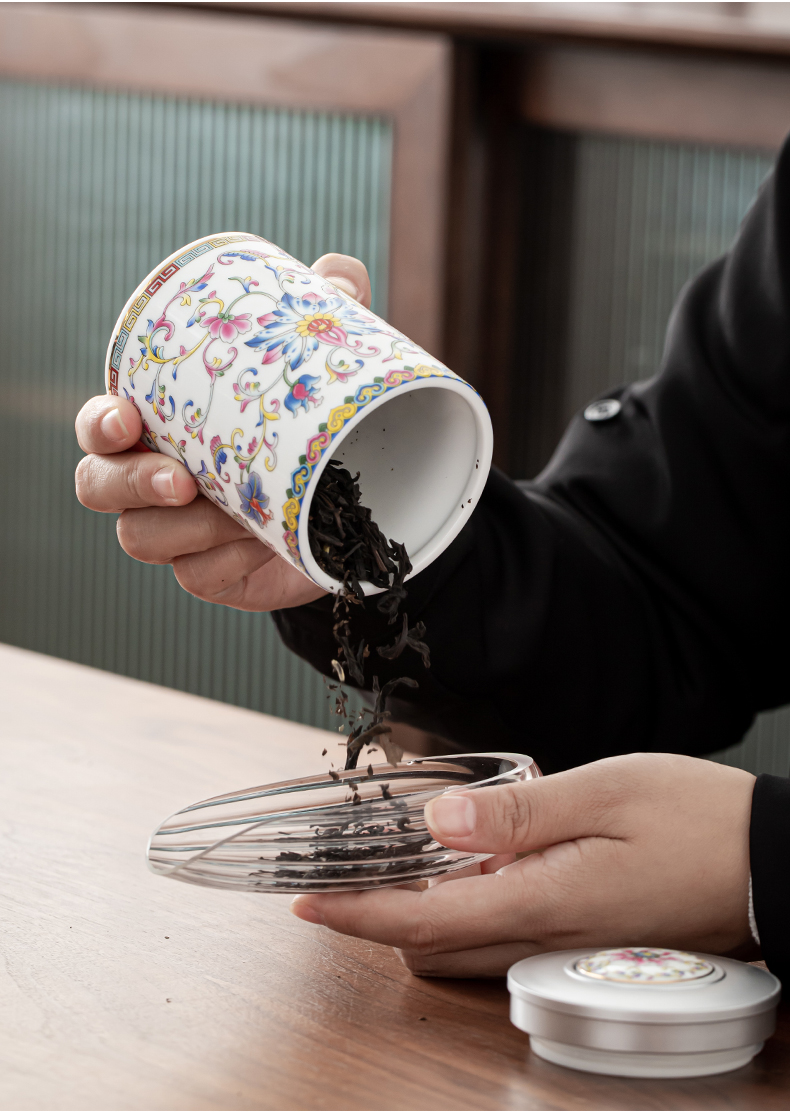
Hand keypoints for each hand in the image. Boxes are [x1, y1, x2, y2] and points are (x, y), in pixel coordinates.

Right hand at [75, 254, 371, 611]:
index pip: (100, 426)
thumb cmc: (313, 425)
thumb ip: (326, 313)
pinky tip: (260, 545)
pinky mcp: (211, 575)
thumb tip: (339, 275)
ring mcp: (178, 533)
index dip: (100, 425)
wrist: (352, 509)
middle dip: (131, 483)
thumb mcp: (323, 369)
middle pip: (98, 486)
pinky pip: (196, 577)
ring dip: (186, 529)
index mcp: (160, 426)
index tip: (128, 419)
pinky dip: (227, 562)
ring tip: (241, 517)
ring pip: (141, 538)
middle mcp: (153, 481)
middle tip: (183, 481)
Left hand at [290, 753, 756, 975]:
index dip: (357, 915)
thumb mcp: (603, 794)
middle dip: (378, 918)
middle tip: (348, 870)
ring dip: (420, 916)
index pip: (422, 921)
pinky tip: (474, 861)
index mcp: (541, 901)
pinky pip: (502, 938)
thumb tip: (438, 824)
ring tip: (399, 861)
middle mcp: (544, 937)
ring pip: (465, 949)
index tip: (307, 905)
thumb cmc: (697, 821)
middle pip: (433, 948)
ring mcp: (565, 945)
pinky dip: (466, 910)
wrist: (770, 864)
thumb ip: (516, 814)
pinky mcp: (583, 938)